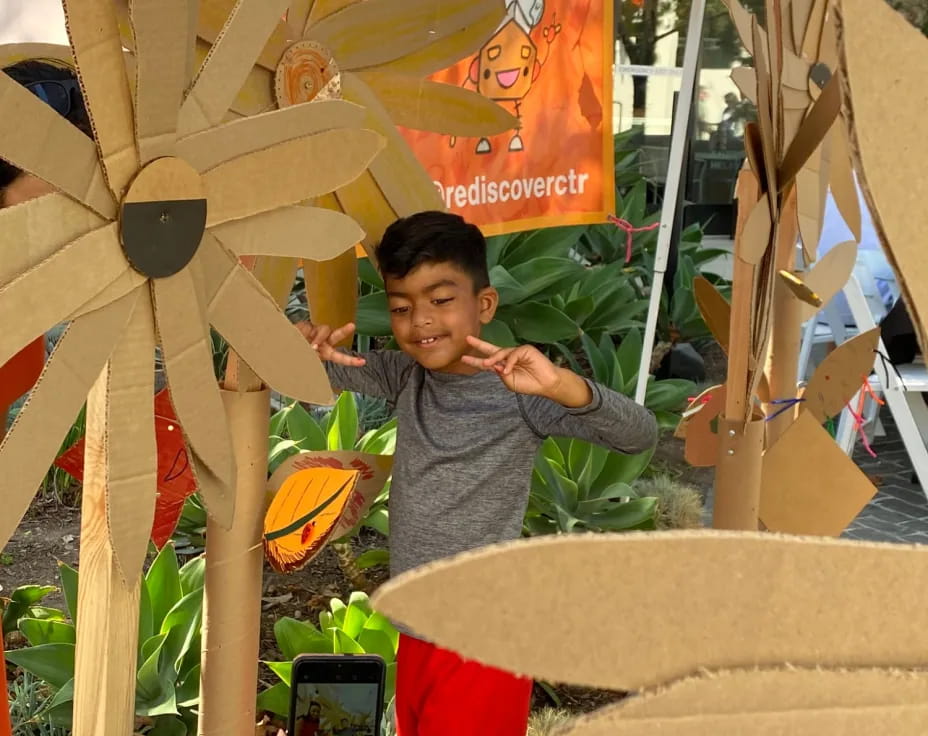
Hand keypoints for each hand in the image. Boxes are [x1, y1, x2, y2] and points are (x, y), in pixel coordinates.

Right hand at [296, 321, 364, 366]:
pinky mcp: (307, 325)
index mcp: (325, 353)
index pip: (339, 357)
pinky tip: (297, 337)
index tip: (363, 362)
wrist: (280, 348)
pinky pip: (309, 327)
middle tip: (352, 326)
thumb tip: (314, 348)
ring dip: (318, 337)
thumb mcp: (305, 362)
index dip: (351, 361)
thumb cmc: (294, 358)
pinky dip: (304, 334)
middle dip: (344, 331)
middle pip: (336, 335)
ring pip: (324, 330)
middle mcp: (323, 342)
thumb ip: (311, 358)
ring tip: (310, 346)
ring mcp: (315, 332)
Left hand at [462, 336, 591, 406]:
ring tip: (487, 363)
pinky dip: (508, 363)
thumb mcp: (509, 382)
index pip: (487, 362)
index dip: (475, 360)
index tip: (463, 358)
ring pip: (500, 352)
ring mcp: (516, 352)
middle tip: (468, 339)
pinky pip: (512, 354)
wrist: (546, 384)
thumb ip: (500, 373)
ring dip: (492, 358)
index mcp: (502, 365)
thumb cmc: (529, 384)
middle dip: (479, 344)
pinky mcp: (525, 349)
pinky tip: (507, 370)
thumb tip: (493, 364)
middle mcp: (507, 357)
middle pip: (491, 349)